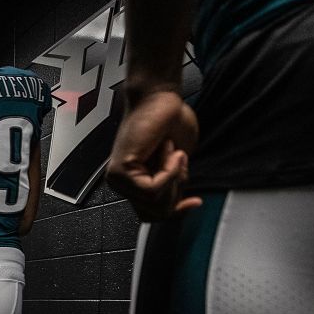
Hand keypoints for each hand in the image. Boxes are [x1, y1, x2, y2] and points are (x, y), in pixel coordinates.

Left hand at [105, 91, 203, 221]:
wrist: (161, 98)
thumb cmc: (170, 122)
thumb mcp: (179, 164)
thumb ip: (175, 185)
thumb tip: (177, 205)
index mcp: (135, 183)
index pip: (151, 214)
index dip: (175, 211)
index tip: (195, 202)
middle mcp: (123, 184)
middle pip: (156, 213)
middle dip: (177, 190)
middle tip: (178, 161)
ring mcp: (118, 179)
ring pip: (155, 202)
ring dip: (174, 176)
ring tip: (171, 151)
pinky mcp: (120, 171)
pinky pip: (153, 189)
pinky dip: (169, 170)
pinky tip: (168, 150)